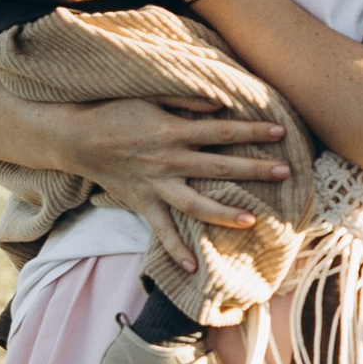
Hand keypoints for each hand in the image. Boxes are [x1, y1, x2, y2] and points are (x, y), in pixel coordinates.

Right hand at [81, 92, 289, 262]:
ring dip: (223, 214)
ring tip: (252, 221)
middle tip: (285, 172)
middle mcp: (168, 161)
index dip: (251, 132)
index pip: (221, 132)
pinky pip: (161, 231)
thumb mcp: (148, 95)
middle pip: (218, 168)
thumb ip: (185, 98)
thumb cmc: (115, 112)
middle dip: (253, 170)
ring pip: (195, 205)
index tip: (280, 132)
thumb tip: (219, 105)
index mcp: (173, 132)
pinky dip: (176, 250)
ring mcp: (155, 186)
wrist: (76, 139)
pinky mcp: (142, 203)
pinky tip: (194, 267)